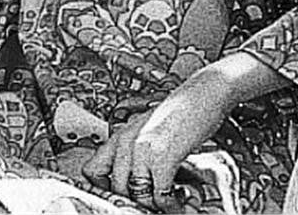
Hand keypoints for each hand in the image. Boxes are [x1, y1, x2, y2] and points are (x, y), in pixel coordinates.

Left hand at [82, 78, 233, 210]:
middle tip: (150, 205)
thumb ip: (139, 154)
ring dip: (153, 205)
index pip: (92, 170)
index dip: (103, 189)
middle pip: (116, 187)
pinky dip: (169, 204)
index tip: (121, 199)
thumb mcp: (151, 132)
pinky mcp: (163, 156)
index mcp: (120, 136)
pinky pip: (159, 193)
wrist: (205, 93)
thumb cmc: (181, 114)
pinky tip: (176, 201)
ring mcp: (143, 148)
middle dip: (134, 201)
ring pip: (136, 194)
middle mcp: (126, 141)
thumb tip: (138, 184)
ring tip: (166, 205)